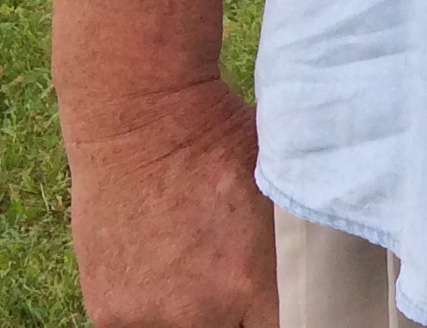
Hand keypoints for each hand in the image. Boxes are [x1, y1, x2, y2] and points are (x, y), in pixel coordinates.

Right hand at [63, 77, 278, 327]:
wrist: (142, 119)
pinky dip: (149, 310)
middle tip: (233, 279)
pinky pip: (139, 327)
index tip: (278, 299)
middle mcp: (196, 311)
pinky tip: (158, 273)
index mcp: (249, 283)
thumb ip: (292, 237)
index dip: (281, 311)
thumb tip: (319, 259)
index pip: (280, 326)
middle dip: (238, 311)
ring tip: (192, 272)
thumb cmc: (217, 139)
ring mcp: (146, 315)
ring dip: (191, 313)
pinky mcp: (108, 310)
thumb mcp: (277, 186)